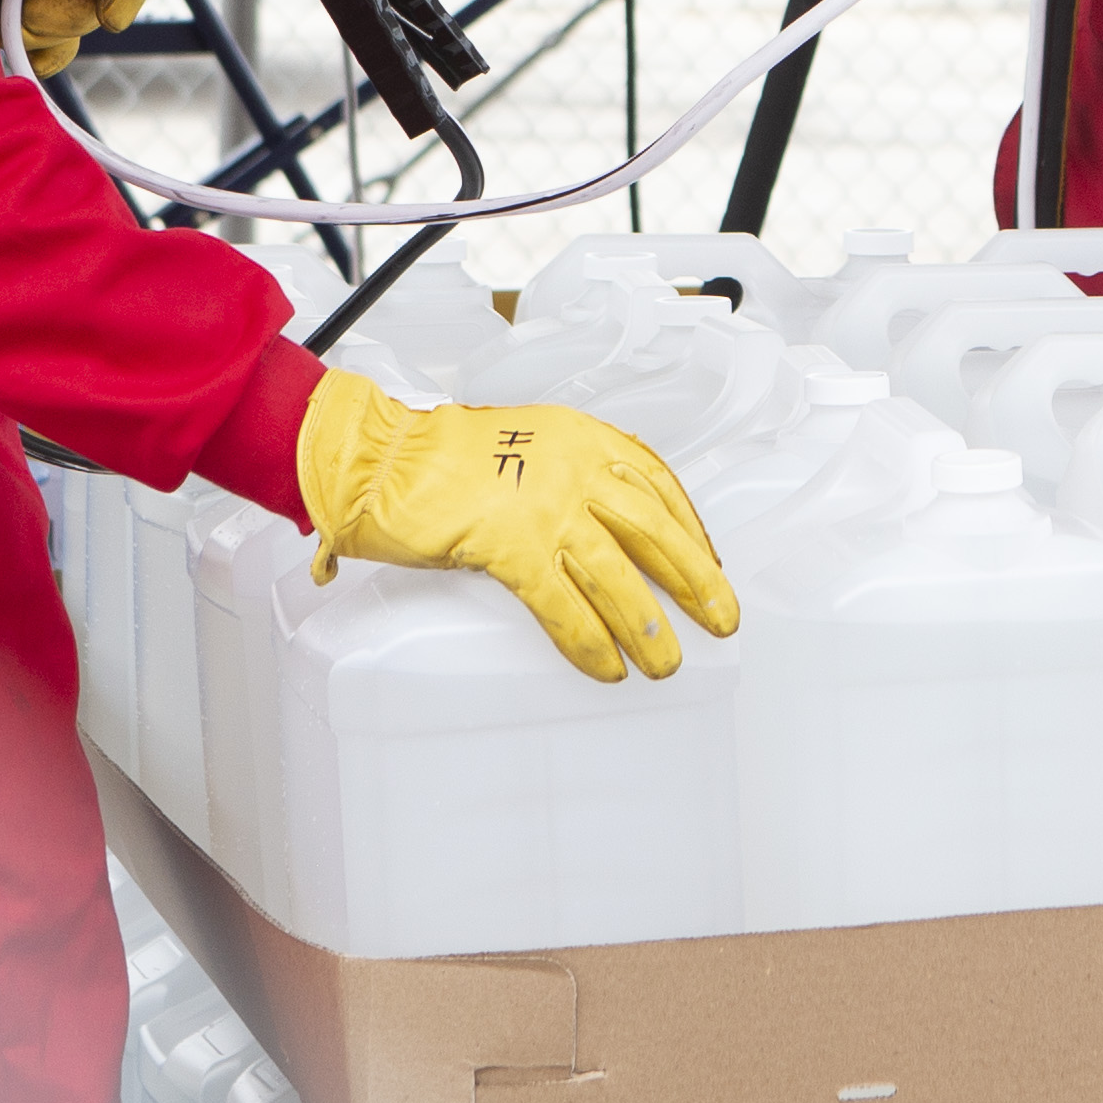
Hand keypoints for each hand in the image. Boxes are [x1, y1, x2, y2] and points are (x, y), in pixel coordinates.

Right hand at [296, 373, 743, 683]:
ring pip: (616, 573)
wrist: (381, 456)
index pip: (657, 481)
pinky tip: (605, 666)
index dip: (690, 526)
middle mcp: (574, 465)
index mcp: (581, 436)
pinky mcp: (509, 543)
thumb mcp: (525, 444)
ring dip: (647, 624)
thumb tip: (605, 528)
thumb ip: (567, 473)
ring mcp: (544, 504)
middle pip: (653, 530)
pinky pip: (562, 602)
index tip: (711, 561)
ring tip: (666, 662)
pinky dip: (588, 639)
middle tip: (721, 619)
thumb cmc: (443, 456)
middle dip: (693, 580)